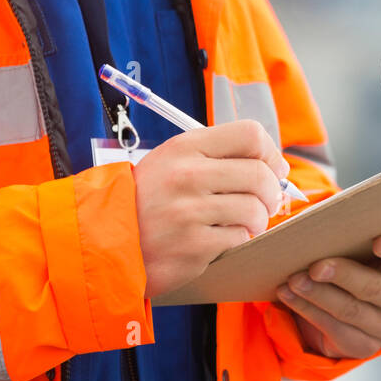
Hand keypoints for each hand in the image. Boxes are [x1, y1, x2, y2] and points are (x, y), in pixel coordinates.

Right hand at [132, 119, 286, 299]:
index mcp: (185, 147)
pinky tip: (220, 239)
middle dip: (271, 192)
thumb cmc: (148, 200)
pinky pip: (239, 238)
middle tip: (266, 203)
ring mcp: (189, 212)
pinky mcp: (193, 246)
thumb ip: (217, 157)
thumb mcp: (172, 162)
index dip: (271, 153)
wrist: (105, 241)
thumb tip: (275, 169)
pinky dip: (237, 240)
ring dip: (258, 220)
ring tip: (244, 223)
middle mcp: (187, 175)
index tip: (274, 170)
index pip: (249, 134)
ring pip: (254, 209)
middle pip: (259, 174)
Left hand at [275, 233, 380, 358]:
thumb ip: (358, 234)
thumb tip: (325, 221)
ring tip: (293, 280)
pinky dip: (307, 310)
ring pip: (349, 310)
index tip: (379, 241)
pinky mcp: (365, 346)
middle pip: (375, 288)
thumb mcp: (365, 244)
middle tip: (315, 266)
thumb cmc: (361, 258)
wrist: (354, 298)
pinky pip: (334, 329)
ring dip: (317, 294)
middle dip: (342, 275)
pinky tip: (289, 295)